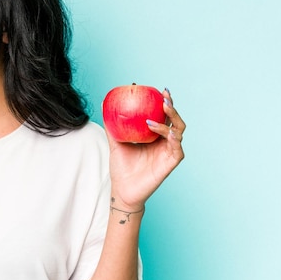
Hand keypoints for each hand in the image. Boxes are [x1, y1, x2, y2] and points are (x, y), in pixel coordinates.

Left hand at [105, 89, 185, 210]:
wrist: (123, 190)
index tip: (157, 89)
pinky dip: (172, 137)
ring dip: (172, 118)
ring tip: (163, 109)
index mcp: (154, 136)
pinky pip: (176, 146)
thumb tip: (102, 105)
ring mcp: (169, 151)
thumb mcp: (115, 142)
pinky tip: (165, 131)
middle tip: (164, 96)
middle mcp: (164, 142)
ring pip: (178, 130)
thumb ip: (111, 125)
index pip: (162, 115)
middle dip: (171, 106)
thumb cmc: (121, 167)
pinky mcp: (172, 162)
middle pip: (174, 120)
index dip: (163, 102)